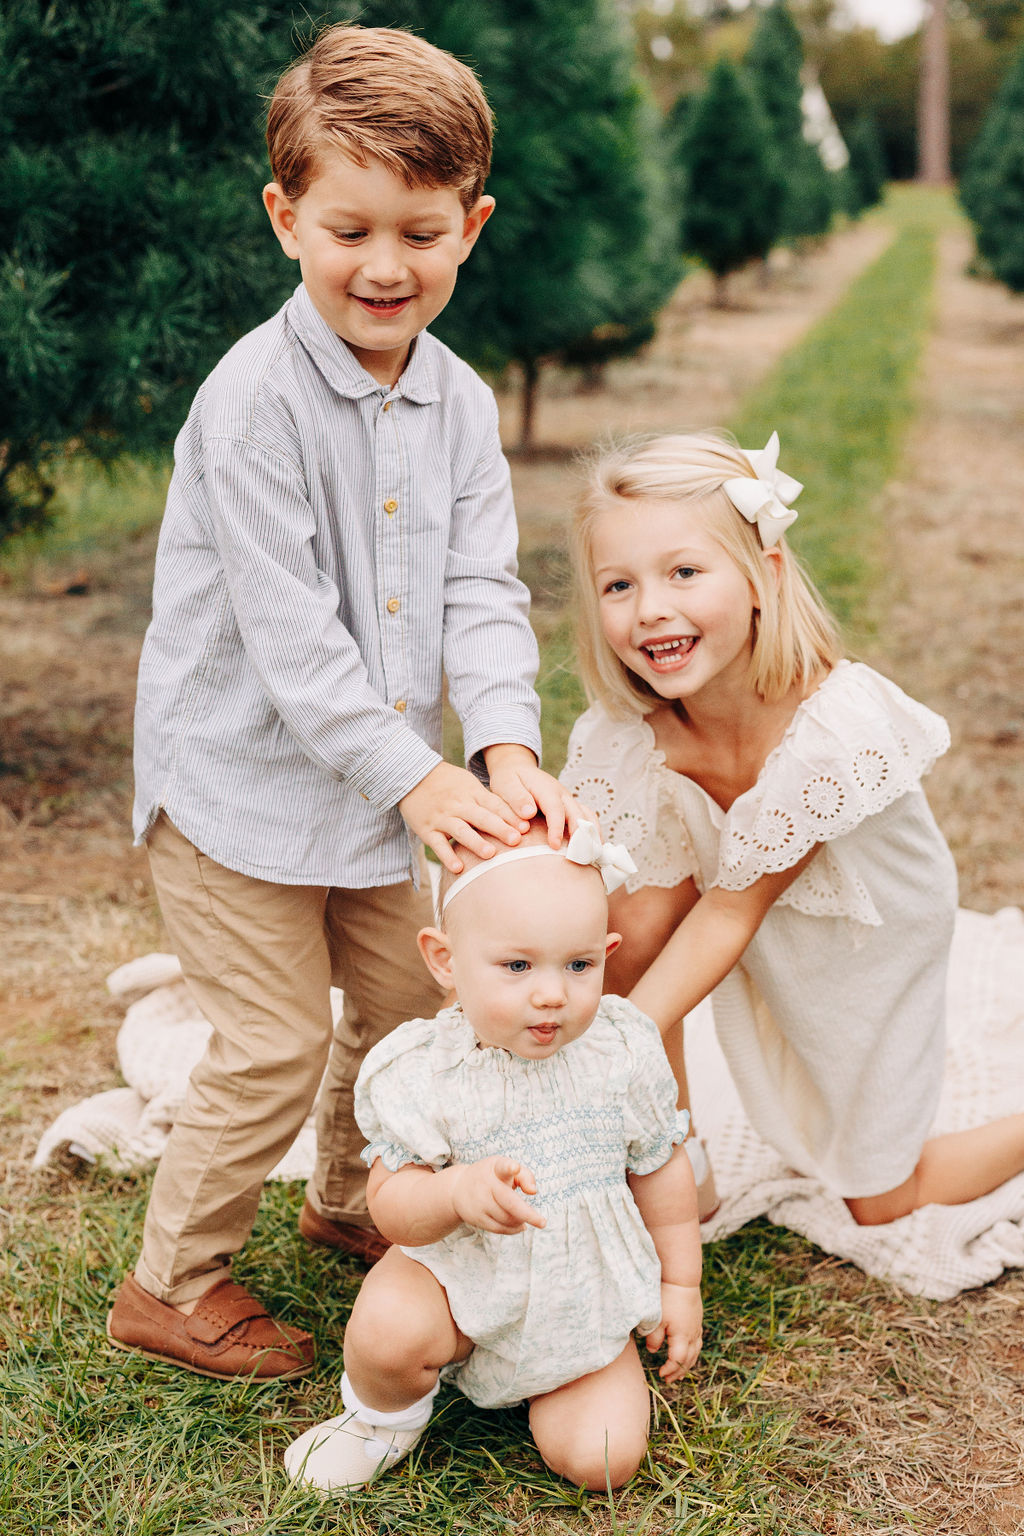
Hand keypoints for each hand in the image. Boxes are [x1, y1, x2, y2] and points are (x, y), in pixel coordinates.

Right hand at [399, 762, 528, 872]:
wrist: (410, 775)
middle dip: (499, 829)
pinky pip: (437, 844)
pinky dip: (447, 856)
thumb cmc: (447, 783)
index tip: (526, 826)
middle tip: (516, 841)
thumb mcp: (469, 784)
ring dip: (476, 843)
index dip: (510, 816)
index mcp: (472, 793)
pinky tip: (458, 868)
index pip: (494, 805)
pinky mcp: (426, 829)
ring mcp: (442, 818)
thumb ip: (489, 800)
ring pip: (461, 831)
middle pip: (481, 817)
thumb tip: (519, 816)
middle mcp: (458, 805)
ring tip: (490, 854)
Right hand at [450, 1156, 545, 1234]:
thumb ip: (524, 1175)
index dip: (510, 1167)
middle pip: (509, 1202)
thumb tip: (533, 1192)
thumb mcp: (504, 1167)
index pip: (503, 1167)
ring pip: (507, 1218)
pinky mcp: (477, 1218)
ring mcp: (480, 1203)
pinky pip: (499, 1228)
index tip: (515, 1167)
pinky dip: (513, 1229)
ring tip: (528, 1219)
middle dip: (527, 1214)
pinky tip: (521, 1226)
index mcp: (496, 1168)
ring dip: (521, 1221)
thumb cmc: (490, 1176)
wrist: (457, 1188)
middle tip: (543, 1223)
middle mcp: (487, 1185)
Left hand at [483, 745, 582, 847]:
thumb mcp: (506, 784)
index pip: (555, 809)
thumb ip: (516, 798)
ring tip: (591, 856)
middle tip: (580, 857)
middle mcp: (562, 794)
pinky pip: (587, 819)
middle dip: (581, 835)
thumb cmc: (509, 780)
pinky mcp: (570, 808)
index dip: (556, 828)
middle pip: (578, 814)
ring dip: (591, 836)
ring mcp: (568, 801)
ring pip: (587, 816)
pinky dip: (592, 834)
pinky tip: (592, 850)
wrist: (517, 769)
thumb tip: (529, 813)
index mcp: (546, 789)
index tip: (554, 846)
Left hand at [645, 1282, 702, 1381]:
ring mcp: (696, 1328)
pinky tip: (687, 1352)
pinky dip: (692, 1352)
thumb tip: (652, 1351)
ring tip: (678, 1370)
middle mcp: (692, 1335)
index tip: (661, 1375)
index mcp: (682, 1336)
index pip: (678, 1360)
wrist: (682, 1279)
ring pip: (695, 1352)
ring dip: (687, 1364)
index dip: (670, 1370)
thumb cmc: (667, 1298)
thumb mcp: (656, 1319)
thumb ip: (653, 1337)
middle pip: (689, 1360)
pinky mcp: (697, 1320)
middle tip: (669, 1379)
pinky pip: (698, 1343)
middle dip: (679, 1371)